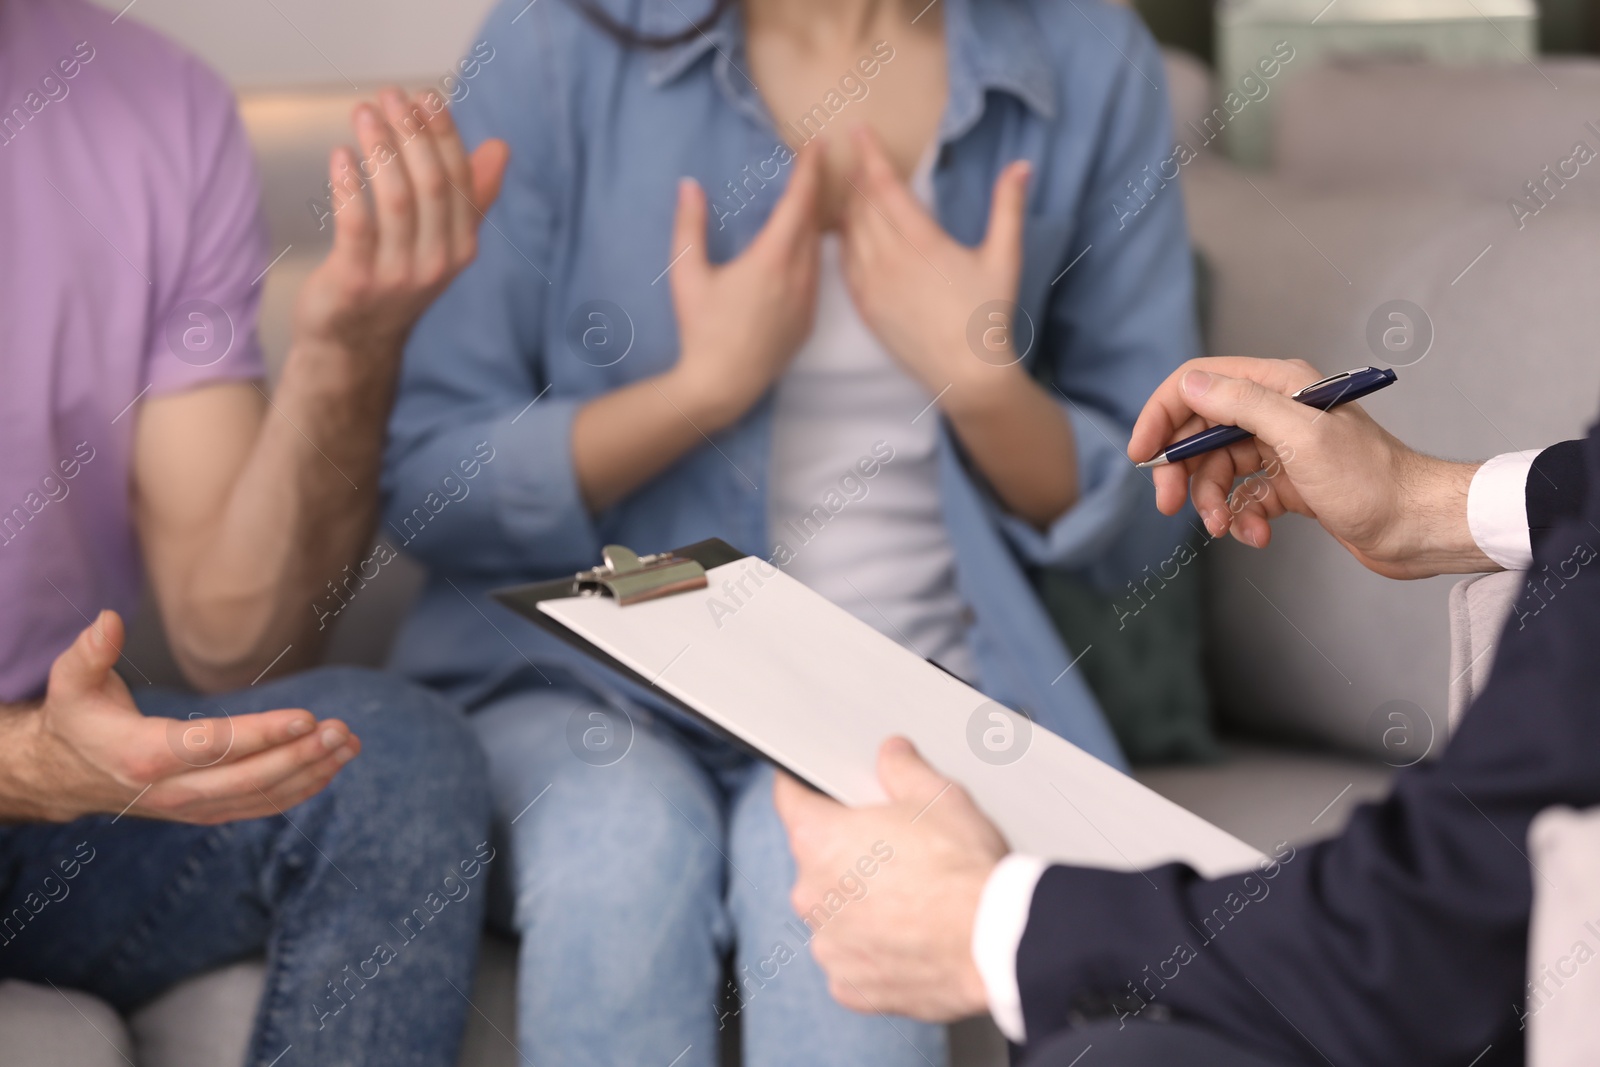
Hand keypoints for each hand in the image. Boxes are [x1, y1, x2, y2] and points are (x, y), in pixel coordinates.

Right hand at [1, 611, 359, 823]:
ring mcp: (191, 807)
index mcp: (144, 754)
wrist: (65, 776)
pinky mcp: (205, 812)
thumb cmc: (77, 720)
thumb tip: (109, 620)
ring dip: (311, 772)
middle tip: (342, 730)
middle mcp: (172, 789)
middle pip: (248, 777)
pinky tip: (330, 769)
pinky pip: (259, 806)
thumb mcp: (70, 683)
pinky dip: (299, 791)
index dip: (262, 734)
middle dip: (301, 754)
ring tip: (349, 746)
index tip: (306, 717)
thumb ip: (89, 652)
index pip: (213, 746)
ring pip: (261, 796)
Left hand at [293, 88, 509, 366]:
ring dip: (380, 149)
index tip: (425, 95)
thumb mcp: (438, 241)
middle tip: (390, 95)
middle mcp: (438, 262)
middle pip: (432, 185)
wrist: (354, 344)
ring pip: (397, 200)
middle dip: (412, 133)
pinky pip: (356, 225)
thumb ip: (468, 197)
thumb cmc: (393, 280)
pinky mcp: (357, 282)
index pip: (459, 180)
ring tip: (363, 112)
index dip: (444, 134)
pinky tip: (341, 156)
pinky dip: (349, 186)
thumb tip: (500, 148)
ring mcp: (398, 276)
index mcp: (461, 246)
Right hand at [662, 141, 823, 430]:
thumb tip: (689, 186)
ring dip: (814, 226)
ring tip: (805, 206)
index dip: (809, 171)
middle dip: (812, 194)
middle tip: (810, 168)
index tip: (817, 145)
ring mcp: (808, 302)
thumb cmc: (701, 330)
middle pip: (814, 224)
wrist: (722, 386)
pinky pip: (816, 279)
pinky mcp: (808, 323)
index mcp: (771, 260)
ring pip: (818, 252)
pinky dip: (812, 257)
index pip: (798, 204)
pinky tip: (800, 253)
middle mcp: (798, 278)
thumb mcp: (686, 275)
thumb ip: (689, 227)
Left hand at [773, 737, 1007, 1021]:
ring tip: (910, 898)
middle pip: (817, 860)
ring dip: (860, 904)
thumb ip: (902, 770)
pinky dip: (874, 948)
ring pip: (835, 912)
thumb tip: (892, 755)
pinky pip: (853, 957)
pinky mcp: (851, 985)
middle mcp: (811, 895)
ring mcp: (828, 944)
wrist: (995, 943)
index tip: (814, 788)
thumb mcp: (937, 797)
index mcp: (819, 839)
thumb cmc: (963, 869)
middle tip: (894, 848)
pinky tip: (910, 937)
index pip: (790, 799)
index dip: (803, 787)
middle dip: (847, 852)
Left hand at [838, 126, 1029, 412]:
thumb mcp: (1004, 257)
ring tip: (850, 188)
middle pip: (863, 206)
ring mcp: (873, 285)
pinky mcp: (867, 307)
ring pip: (850, 233)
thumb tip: (1021, 165)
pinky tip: (847, 233)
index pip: (885, 187)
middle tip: (855, 156)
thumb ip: (1008, 208)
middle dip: (858, 178)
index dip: (870, 156)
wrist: (966, 372)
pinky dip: (844, 242)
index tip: (858, 130)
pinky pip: (846, 265)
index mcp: (922, 242)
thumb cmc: (989, 315)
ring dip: (849, 207)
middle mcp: (890, 260)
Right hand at [1129, 357, 1489, 578]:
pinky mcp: (1289, 485)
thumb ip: (1242, 404)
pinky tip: (1258, 536)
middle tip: (1168, 505)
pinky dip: (1242, 518)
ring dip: (1213, 503)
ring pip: (1218, 470)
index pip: (1199, 385)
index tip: (1142, 453)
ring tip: (1225, 528)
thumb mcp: (1300, 437)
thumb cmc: (1372, 481)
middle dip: (1182, 471)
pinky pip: (1243, 497)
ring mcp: (1281, 450)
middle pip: (1201, 432)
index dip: (1162, 415)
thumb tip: (1190, 384)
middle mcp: (1276, 412)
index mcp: (1278, 386)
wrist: (1418, 527)